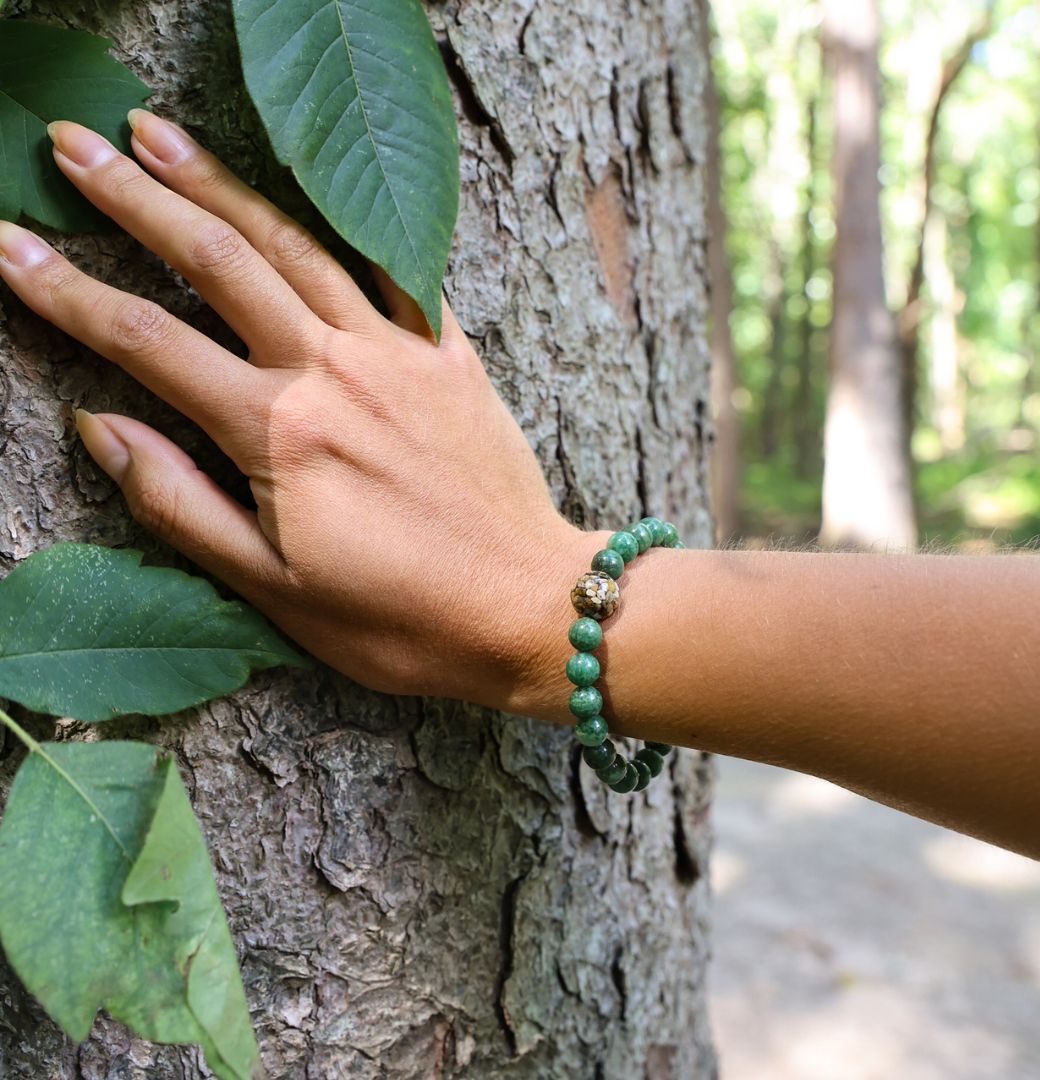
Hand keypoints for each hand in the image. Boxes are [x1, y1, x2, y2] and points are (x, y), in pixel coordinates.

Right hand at [0, 112, 598, 712]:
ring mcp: (398, 353)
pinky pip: (393, 269)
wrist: (527, 607)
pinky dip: (346, 223)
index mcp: (278, 432)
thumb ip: (180, 503)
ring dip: (223, 183)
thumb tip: (98, 427)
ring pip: (296, 244)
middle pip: (216, 260)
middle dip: (136, 196)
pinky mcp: (451, 355)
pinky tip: (307, 191)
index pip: (145, 340)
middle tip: (76, 145)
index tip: (8, 246)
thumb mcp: (273, 588)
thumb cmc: (400, 618)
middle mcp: (332, 370)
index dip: (65, 290)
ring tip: (162, 133)